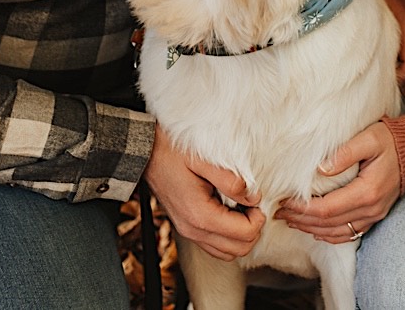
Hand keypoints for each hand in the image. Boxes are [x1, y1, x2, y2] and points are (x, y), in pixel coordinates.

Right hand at [144, 124, 263, 260]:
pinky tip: (228, 213)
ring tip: (240, 208)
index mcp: (200, 215)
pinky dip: (227, 236)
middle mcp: (193, 230)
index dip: (258, 217)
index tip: (255, 198)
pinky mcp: (186, 228)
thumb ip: (231, 180)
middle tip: (250, 204)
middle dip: (252, 228)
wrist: (145, 153)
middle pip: (239, 249)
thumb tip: (253, 197)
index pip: (245, 234)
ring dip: (240, 235)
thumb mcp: (204, 159)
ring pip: (227, 253)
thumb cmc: (171, 152)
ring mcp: (188, 231)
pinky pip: (214, 246)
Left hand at [276, 122, 401, 243]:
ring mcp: (374, 215)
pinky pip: (349, 234)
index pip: (327, 208)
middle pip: (328, 223)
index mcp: (368, 191)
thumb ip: (345, 153)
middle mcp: (371, 208)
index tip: (284, 201)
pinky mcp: (374, 216)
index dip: (302, 208)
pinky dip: (328, 235)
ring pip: (336, 232)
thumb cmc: (389, 140)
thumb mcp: (369, 138)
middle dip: (300, 219)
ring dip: (310, 228)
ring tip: (290, 220)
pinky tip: (314, 229)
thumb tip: (320, 169)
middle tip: (279, 212)